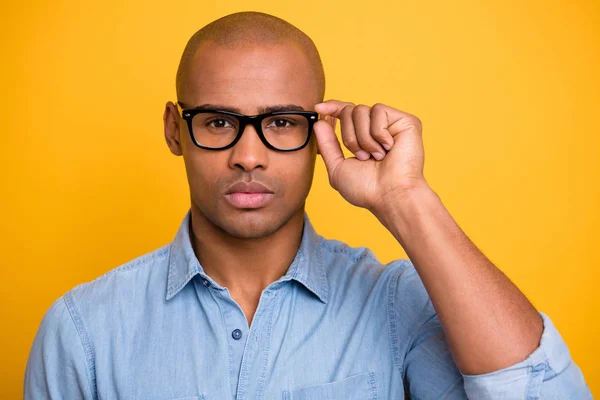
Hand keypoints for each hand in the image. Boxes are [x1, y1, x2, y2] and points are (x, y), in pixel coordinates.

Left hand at [313, 100, 428, 212]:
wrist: (390, 195)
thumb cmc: (367, 189)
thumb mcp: (337, 167)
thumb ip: (327, 144)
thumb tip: (319, 121)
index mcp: (363, 138)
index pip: (346, 113)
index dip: (332, 107)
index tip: (318, 108)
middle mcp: (377, 129)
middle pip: (350, 110)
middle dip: (349, 136)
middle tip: (362, 157)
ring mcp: (392, 124)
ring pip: (361, 110)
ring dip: (363, 138)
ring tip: (376, 156)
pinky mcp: (406, 121)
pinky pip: (378, 111)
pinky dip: (378, 132)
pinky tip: (388, 148)